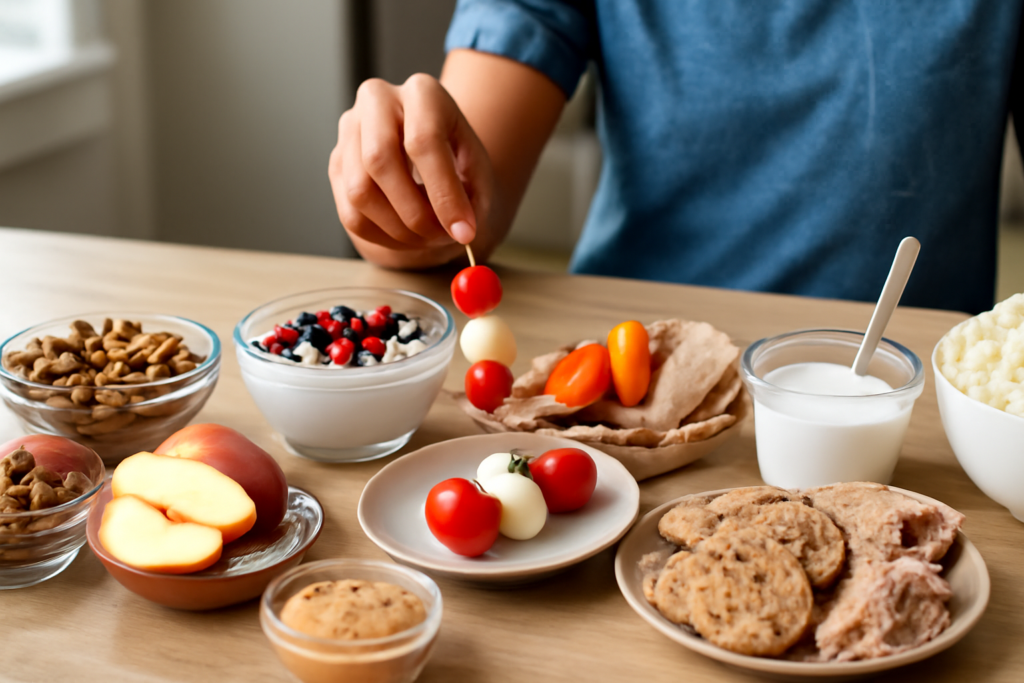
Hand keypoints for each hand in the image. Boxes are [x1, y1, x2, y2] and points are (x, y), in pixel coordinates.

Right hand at [329, 74, 493, 254]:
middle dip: (414, 213)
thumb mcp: (479, 172)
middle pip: (379, 159)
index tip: (464, 231)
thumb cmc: (459, 163)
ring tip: (427, 236)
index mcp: (423, 92)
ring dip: (398, 229)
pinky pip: (350, 213)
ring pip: (360, 192)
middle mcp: (378, 101)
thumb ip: (472, 198)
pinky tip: (406, 237)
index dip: (444, 194)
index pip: (424, 140)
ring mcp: (350, 130)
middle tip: (441, 237)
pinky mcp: (337, 162)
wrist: (433, 158)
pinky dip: (381, 236)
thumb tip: (459, 230)